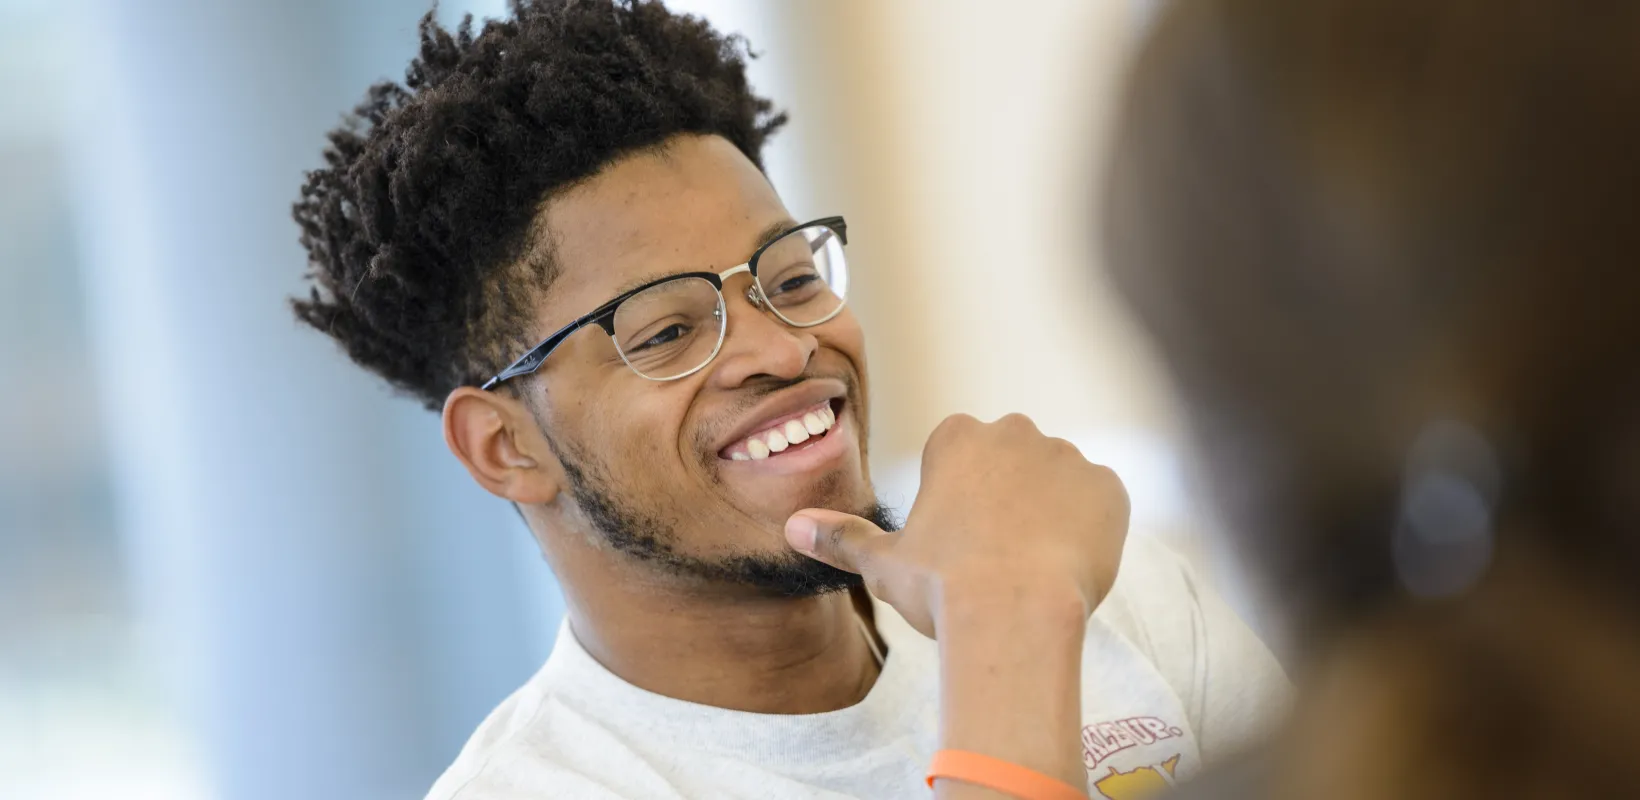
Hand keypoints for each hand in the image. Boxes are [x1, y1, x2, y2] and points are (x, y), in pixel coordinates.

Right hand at [784, 413, 1129, 638]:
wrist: (1016, 613)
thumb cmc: (943, 586)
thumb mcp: (884, 563)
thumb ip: (843, 538)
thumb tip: (792, 526)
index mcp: (958, 437)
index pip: (960, 454)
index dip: (959, 500)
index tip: (958, 540)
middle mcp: (1015, 431)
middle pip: (1012, 460)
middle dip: (1008, 497)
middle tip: (997, 557)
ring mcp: (1068, 456)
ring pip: (1058, 481)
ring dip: (1050, 512)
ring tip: (1034, 568)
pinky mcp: (1111, 487)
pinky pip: (1102, 504)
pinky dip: (1090, 530)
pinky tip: (1069, 566)